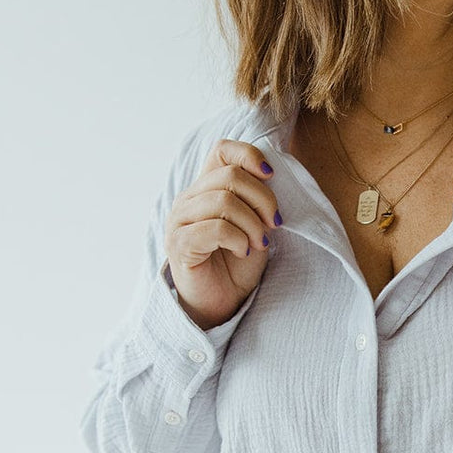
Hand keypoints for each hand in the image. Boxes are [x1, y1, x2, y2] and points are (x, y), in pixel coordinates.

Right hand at [164, 139, 280, 329]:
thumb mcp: (256, 225)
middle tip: (274, 224)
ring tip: (260, 243)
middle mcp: (189, 199)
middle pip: (230, 176)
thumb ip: (258, 200)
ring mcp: (180, 221)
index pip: (222, 150)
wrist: (222, 302)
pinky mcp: (179, 244)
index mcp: (206, 188)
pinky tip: (243, 251)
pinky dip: (238, 239)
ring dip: (252, 224)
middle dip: (262, 200)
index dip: (249, 155)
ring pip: (223, 201)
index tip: (271, 176)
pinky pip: (215, 229)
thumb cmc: (237, 264)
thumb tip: (272, 176)